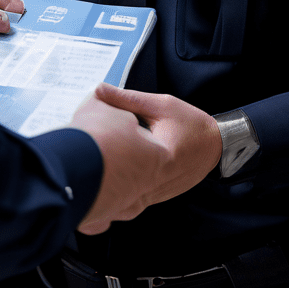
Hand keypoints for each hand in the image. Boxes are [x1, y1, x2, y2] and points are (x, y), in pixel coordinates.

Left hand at [72, 84, 221, 233]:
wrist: (216, 148)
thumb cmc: (192, 127)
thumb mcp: (162, 106)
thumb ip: (130, 100)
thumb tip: (100, 90)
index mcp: (159, 157)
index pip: (121, 161)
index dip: (96, 158)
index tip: (77, 147)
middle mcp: (154, 181)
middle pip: (113, 185)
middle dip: (93, 172)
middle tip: (72, 155)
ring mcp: (152, 194)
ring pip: (118, 196)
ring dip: (102, 183)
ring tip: (82, 167)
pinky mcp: (150, 197)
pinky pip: (126, 197)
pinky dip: (114, 188)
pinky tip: (102, 176)